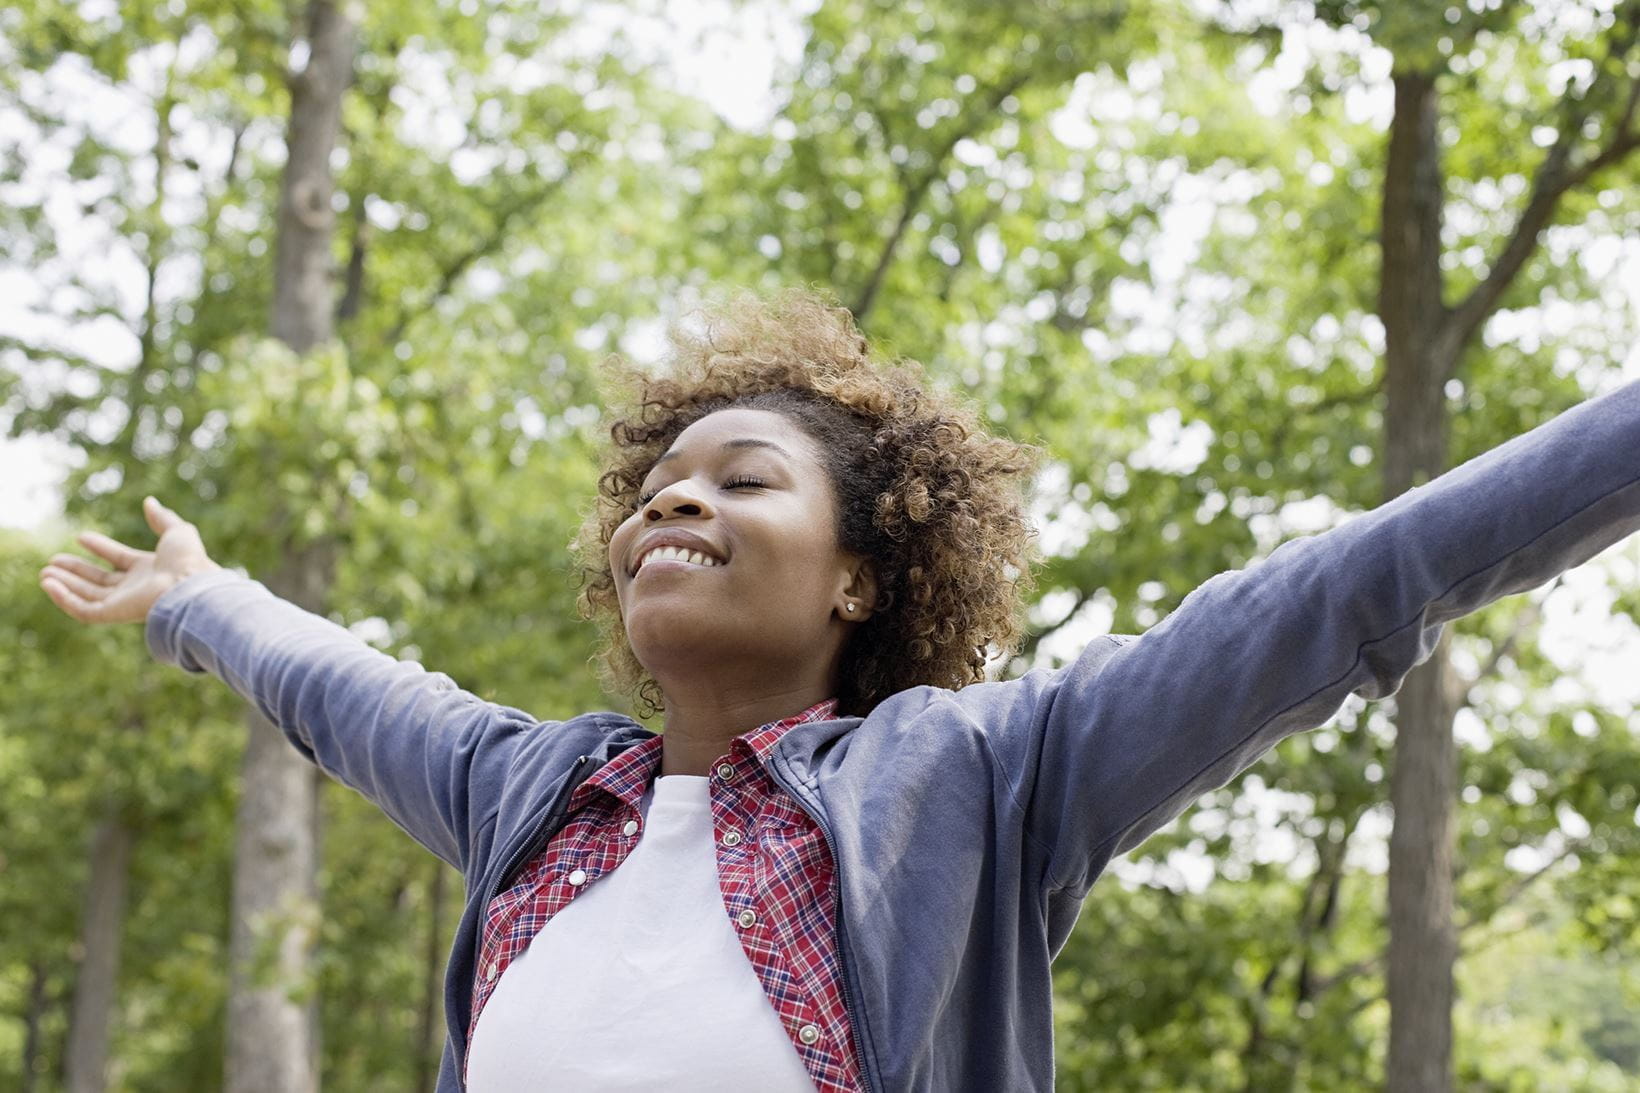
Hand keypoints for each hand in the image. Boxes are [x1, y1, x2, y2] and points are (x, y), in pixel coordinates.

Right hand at [39, 497, 220, 623]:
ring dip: (65, 585)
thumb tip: (150, 502)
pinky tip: (50, 585)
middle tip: (52, 561)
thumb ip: (162, 518)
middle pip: (99, 581)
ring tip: (44, 574)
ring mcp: (124, 603)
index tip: (81, 536)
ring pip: (87, 596)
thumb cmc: (188, 560)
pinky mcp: (114, 615)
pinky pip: (84, 611)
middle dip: (75, 571)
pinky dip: (65, 600)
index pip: (118, 559)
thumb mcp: (176, 532)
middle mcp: (135, 588)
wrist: (190, 586)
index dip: (100, 547)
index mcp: (149, 569)